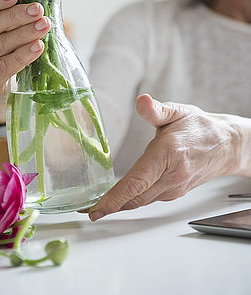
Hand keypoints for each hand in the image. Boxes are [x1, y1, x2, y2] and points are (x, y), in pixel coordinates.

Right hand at [0, 0, 50, 92]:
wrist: (3, 87)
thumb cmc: (5, 49)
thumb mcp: (4, 29)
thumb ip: (12, 14)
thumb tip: (33, 0)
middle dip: (16, 16)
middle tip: (37, 10)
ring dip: (24, 33)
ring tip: (43, 26)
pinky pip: (3, 66)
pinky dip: (22, 55)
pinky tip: (37, 46)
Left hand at [88, 93, 240, 220]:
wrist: (226, 145)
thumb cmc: (199, 127)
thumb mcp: (178, 111)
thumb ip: (156, 110)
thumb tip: (142, 101)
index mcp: (169, 154)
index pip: (137, 181)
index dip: (114, 198)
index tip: (96, 208)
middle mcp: (172, 176)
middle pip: (136, 198)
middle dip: (109, 206)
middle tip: (85, 209)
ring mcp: (174, 187)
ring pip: (141, 201)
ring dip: (118, 205)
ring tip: (96, 206)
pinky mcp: (175, 192)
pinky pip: (148, 199)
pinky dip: (131, 200)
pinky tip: (118, 197)